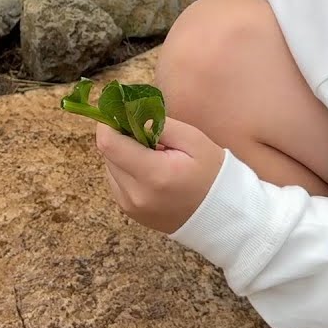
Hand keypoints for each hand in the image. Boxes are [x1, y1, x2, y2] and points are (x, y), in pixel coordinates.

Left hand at [95, 117, 224, 234]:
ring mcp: (130, 206)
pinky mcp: (129, 211)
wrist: (220, 213)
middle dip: (121, 138)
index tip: (122, 113)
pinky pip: (116, 182)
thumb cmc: (211, 173)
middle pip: (107, 154)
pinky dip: (127, 171)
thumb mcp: (192, 139)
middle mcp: (136, 194)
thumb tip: (129, 113)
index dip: (110, 123)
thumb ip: (158, 123)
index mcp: (153, 174)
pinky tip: (150, 172)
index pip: (108, 143)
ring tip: (153, 156)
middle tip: (148, 135)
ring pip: (110, 167)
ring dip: (124, 155)